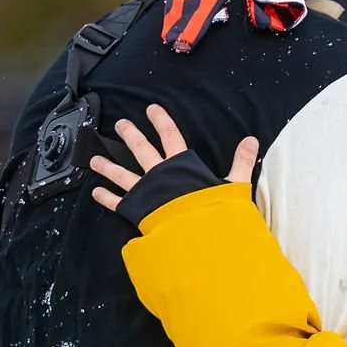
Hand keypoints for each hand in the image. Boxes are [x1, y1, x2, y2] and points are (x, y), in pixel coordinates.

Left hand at [89, 104, 258, 210]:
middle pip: (141, 150)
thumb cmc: (213, 212)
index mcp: (180, 166)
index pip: (171, 136)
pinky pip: (118, 203)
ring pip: (122, 174)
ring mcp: (144, 192)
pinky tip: (95, 192)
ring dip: (108, 166)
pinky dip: (106, 198)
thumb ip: (240, 162)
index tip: (152, 109)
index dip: (162, 121)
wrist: (195, 236)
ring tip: (94, 159)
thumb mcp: (233, 185)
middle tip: (121, 125)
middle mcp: (158, 175)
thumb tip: (252, 140)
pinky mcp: (136, 211)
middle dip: (130, 135)